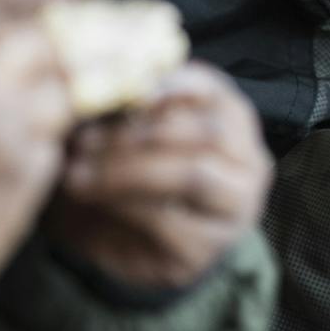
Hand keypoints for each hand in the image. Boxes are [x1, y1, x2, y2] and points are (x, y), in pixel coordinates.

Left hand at [45, 62, 272, 291]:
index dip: (167, 86)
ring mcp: (236, 210)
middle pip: (207, 133)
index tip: (117, 91)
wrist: (121, 241)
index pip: (213, 90)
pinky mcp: (208, 249)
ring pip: (192, 176)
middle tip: (82, 141)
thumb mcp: (132, 132)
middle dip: (138, 135)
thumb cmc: (128, 174)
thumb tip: (111, 81)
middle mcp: (249, 164)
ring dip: (128, 171)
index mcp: (235, 122)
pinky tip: (93, 200)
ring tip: (79, 174)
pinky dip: (125, 206)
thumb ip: (133, 107)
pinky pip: (171, 221)